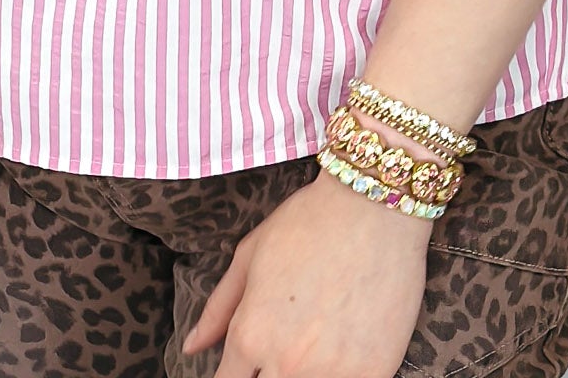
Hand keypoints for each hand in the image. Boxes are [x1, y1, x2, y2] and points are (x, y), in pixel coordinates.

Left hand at [181, 166, 430, 376]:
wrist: (375, 207)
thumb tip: (192, 347)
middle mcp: (286, 364)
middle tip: (278, 348)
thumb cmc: (309, 222)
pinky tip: (340, 351)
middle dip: (263, 375)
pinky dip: (339, 375)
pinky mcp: (374, 374)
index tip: (245, 363)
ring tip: (309, 346)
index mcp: (250, 335)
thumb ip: (219, 308)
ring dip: (301, 376)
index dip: (232, 374)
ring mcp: (331, 374)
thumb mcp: (251, 254)